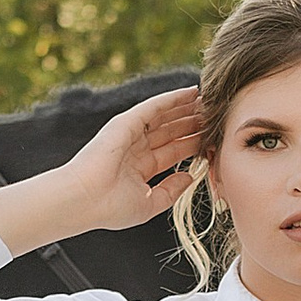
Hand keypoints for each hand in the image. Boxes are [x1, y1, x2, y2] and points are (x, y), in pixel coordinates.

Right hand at [0, 87, 203, 256]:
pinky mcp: (126, 123)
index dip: (193, 143)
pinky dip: (172, 98)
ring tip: (209, 99)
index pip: (173, 151)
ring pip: (165, 116)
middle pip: (172, 131)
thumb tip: (190, 177)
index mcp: (140, 167)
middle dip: (193, 122)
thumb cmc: (109, 208)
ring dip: (186, 107)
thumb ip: (171, 190)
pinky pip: (154, 107)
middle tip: (217, 113)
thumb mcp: (149, 203)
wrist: (84, 201)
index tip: (213, 136)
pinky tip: (190, 92)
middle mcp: (136, 148)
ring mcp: (130, 133)